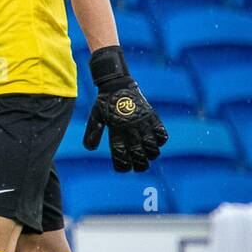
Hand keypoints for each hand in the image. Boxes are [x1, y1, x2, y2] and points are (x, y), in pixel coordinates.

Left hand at [83, 45, 168, 172]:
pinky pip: (161, 132)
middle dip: (140, 164)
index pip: (120, 153)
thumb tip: (89, 149)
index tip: (124, 169)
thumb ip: (93, 133)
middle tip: (139, 167)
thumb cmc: (105, 102)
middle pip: (139, 154)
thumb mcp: (96, 117)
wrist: (117, 83)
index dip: (123, 165)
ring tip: (149, 156)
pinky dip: (161, 140)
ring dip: (152, 154)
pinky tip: (156, 142)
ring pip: (152, 146)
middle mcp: (130, 127)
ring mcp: (142, 122)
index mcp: (115, 129)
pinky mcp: (151, 115)